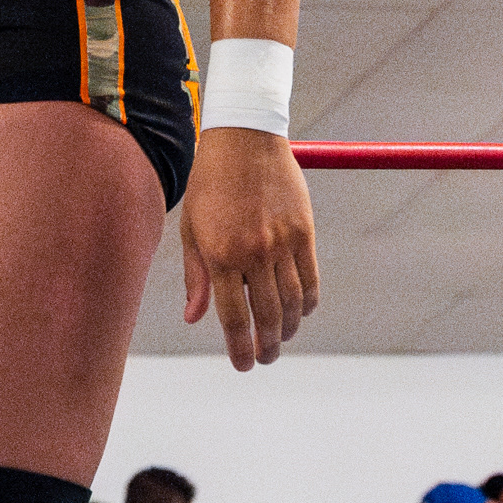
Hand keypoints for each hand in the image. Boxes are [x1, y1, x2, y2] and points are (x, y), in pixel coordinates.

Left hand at [180, 128, 317, 369]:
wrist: (243, 137)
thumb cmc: (209, 183)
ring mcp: (281, 242)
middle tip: (264, 359)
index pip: (233, 317)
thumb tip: (195, 319)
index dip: (239, 349)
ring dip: (286, 329)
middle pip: (266, 317)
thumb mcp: (191, 226)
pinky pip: (311, 280)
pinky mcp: (304, 231)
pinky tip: (298, 312)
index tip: (242, 366)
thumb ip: (195, 275)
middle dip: (266, 346)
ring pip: (291, 303)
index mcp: (220, 253)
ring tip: (279, 338)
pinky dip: (307, 303)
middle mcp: (253, 251)